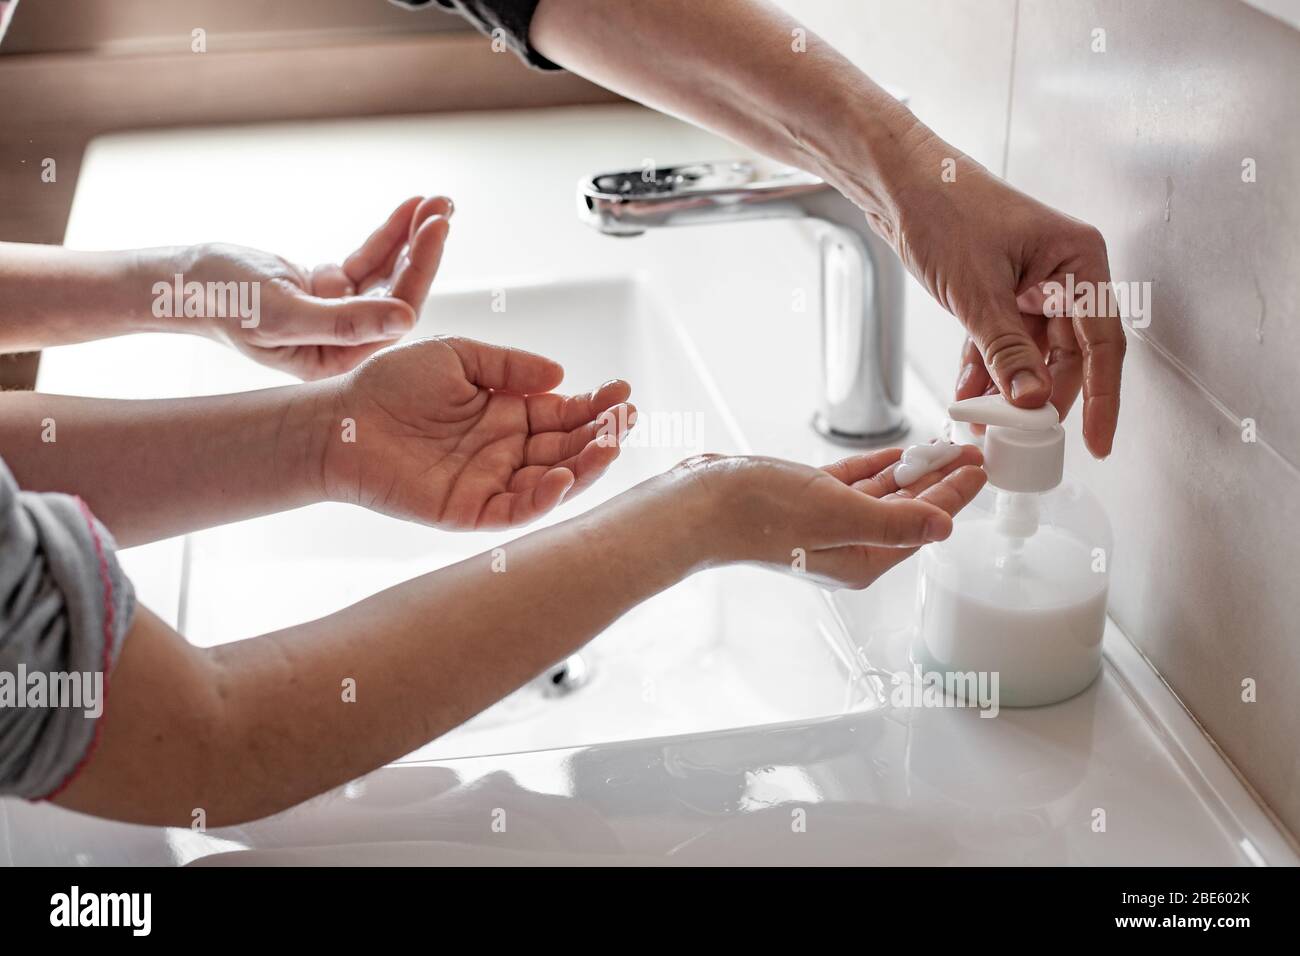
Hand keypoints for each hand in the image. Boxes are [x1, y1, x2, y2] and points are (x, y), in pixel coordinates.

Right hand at [179, 196, 452, 379]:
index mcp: (337, 362)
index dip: (419, 271)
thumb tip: (406, 320)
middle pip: (398, 294)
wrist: (181, 280)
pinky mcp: (330, 289)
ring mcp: (339, 315)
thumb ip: (344, 321)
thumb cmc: (223, 300)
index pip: (393, 316)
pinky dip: (388, 234)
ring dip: (412, 237)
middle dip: (423, 250)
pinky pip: (368, 260)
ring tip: (437, 201)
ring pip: (388, 274)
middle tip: (442, 208)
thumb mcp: (284, 313)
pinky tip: (409, 208)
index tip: (436, 229)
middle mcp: (345, 344)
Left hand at [319, 335, 633, 529]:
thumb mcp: (458, 356)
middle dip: (601, 434)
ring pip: (552, 482)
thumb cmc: (390, 384)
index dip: (595, 405)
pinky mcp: (469, 511)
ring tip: (609, 444)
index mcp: (507, 414)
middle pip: (568, 449)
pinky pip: (516, 510)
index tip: (622, 391)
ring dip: (585, 466)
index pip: (564, 414)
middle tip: (626, 418)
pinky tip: (563, 477)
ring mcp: (491, 482)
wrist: (342, 420)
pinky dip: (543, 499)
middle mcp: (506, 451)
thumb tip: (561, 376)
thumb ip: (509, 365)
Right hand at [665, 445, 985, 588]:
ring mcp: (824, 523)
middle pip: (907, 510)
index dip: (953, 495)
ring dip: (911, 471)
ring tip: (941, 447)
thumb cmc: (759, 516)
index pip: (922, 525)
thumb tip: (945, 526)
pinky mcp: (804, 500)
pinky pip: (852, 483)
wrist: (700, 504)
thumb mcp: (838, 515)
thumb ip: (895, 521)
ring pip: (881, 494)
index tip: (979, 469)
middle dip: (939, 481)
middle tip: (969, 451)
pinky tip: (896, 452)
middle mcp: (846, 545)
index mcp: (860, 560)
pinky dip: (876, 467)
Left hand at [885, 134, 1124, 457]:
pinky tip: (968, 396)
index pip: (1104, 343)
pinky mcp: (1000, 292)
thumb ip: (1007, 351)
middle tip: (1022, 436)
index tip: (1098, 442)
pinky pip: (1003, 343)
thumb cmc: (944, 211)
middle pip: (1069, 355)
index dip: (1103, 397)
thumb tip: (1033, 401)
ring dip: (1007, 389)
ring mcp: (1031, 284)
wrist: (899, 183)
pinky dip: (986, 370)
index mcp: (1078, 259)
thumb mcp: (977, 292)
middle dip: (1041, 397)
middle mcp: (1063, 271)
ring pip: (1032, 354)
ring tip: (983, 422)